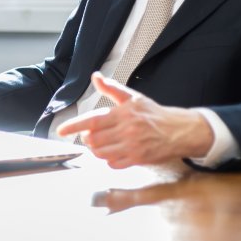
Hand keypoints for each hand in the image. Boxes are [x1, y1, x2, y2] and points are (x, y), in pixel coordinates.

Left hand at [56, 72, 213, 168]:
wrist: (179, 131)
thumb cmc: (153, 114)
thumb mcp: (133, 97)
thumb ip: (112, 89)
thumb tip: (96, 77)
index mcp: (122, 114)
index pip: (92, 121)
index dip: (74, 126)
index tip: (61, 131)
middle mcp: (126, 131)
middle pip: (93, 140)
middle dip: (87, 138)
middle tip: (91, 135)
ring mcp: (132, 147)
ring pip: (101, 153)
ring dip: (96, 149)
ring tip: (101, 143)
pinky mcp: (137, 160)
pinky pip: (113, 164)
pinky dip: (108, 159)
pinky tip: (113, 152)